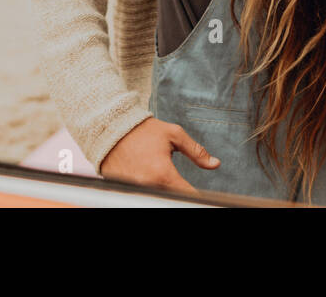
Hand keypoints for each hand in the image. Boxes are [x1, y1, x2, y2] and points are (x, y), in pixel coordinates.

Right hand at [99, 117, 219, 191]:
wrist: (109, 128)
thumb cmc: (142, 130)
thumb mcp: (173, 135)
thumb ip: (196, 152)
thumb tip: (215, 164)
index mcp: (163, 174)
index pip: (187, 195)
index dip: (197, 197)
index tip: (202, 197)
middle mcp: (148, 187)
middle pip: (171, 197)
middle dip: (177, 191)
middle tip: (173, 176)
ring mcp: (134, 190)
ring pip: (156, 195)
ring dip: (162, 188)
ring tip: (155, 169)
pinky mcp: (122, 190)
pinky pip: (140, 193)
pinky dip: (146, 187)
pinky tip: (144, 173)